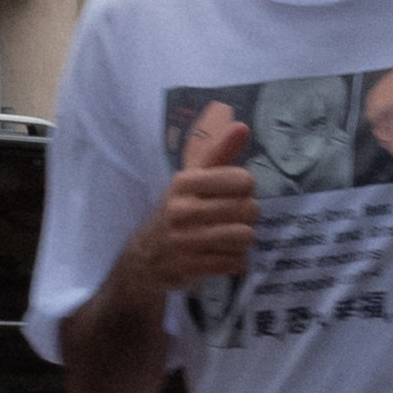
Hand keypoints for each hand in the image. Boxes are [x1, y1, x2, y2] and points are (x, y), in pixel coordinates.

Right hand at [135, 119, 259, 294]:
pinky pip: (235, 262)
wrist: (144, 257)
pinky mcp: (190, 266)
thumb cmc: (176, 211)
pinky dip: (235, 260)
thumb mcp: (191, 180)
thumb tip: (242, 126)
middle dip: (248, 216)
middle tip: (234, 219)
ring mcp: (185, 240)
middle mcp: (182, 209)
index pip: (242, 180)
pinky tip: (223, 255)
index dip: (246, 189)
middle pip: (248, 209)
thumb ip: (219, 153)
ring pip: (245, 236)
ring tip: (230, 238)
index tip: (234, 194)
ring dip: (243, 239)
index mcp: (185, 182)